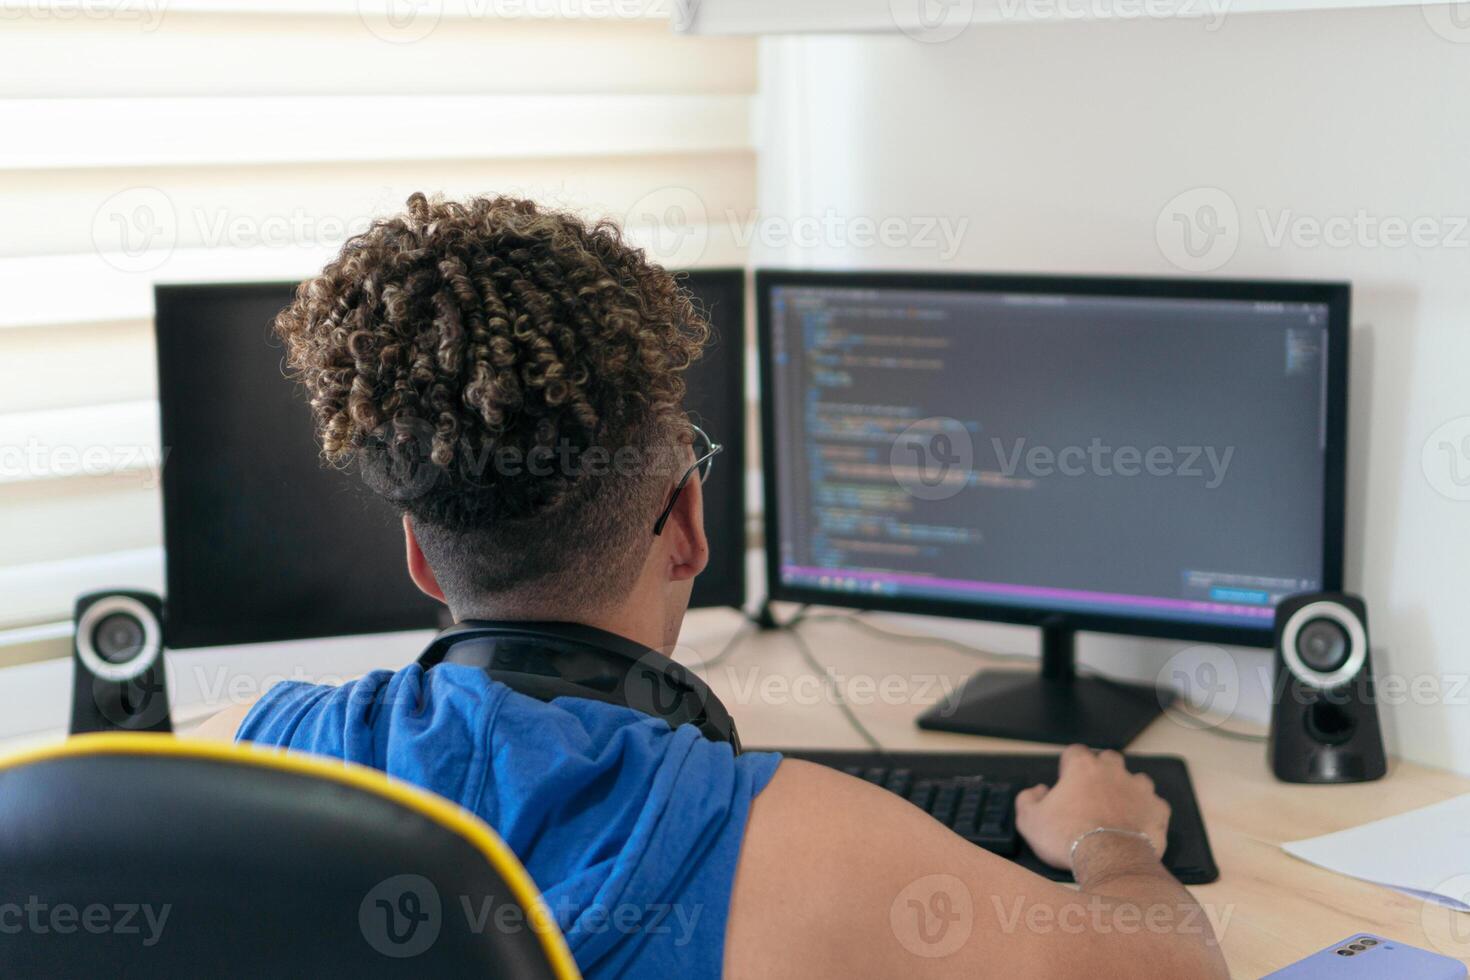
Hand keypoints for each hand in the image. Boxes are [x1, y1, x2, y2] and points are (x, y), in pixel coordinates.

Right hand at [1014, 744, 1169, 869]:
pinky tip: (1137, 825)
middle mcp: (1112, 771)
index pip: (1074, 752)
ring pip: (1135, 779)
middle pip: (1108, 759)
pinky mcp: (1157, 809)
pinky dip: (1147, 812)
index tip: (1065, 780)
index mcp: (1082, 767)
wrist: (1108, 860)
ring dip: (1127, 790)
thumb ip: (1027, 799)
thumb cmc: (1070, 838)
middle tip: (1091, 794)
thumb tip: (1036, 792)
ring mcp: (1139, 789)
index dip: (1068, 765)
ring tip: (1117, 810)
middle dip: (1101, 772)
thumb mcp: (1030, 820)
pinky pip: (1155, 804)